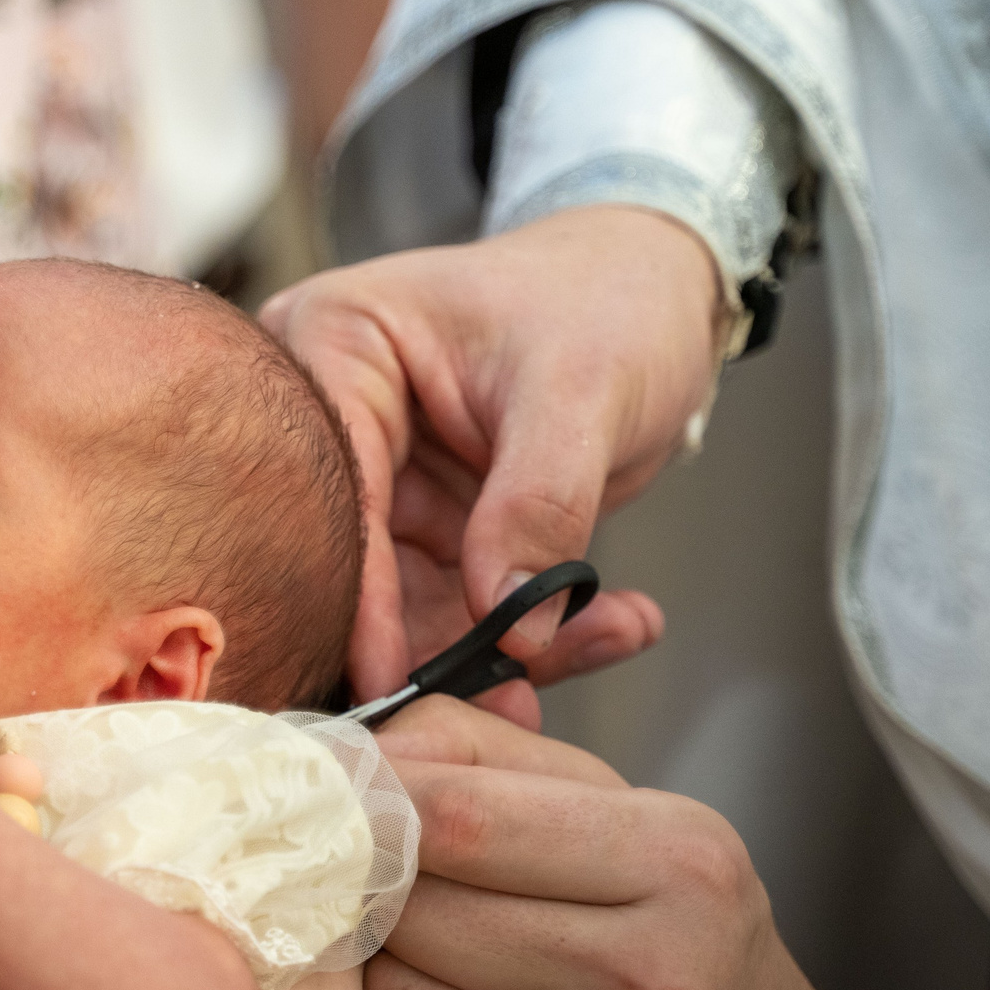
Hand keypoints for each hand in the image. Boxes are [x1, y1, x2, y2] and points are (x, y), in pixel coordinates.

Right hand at [262, 205, 712, 723]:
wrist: (659, 290)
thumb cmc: (609, 296)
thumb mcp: (583, 387)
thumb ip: (540, 503)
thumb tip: (513, 627)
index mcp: (332, 342)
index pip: (330, 483)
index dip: (356, 588)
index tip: (389, 675)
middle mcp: (336, 416)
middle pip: (350, 559)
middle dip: (434, 639)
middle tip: (510, 698)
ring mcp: (384, 482)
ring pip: (409, 606)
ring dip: (504, 647)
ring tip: (599, 640)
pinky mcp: (431, 530)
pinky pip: (466, 610)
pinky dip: (540, 631)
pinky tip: (618, 623)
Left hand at [364, 698, 854, 989]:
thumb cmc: (696, 951)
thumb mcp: (648, 824)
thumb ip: (506, 763)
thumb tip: (374, 743)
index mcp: (677, 866)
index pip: (466, 817)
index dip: (374, 792)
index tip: (331, 779)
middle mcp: (644, 979)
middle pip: (417, 907)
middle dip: (380, 882)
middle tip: (387, 873)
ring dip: (386, 971)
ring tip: (436, 957)